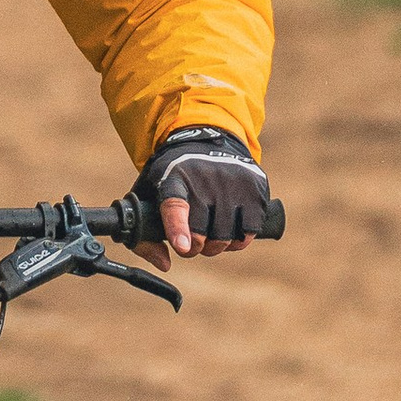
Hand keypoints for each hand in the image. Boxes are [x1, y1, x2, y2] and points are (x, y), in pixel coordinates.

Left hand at [132, 127, 272, 266]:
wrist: (207, 136)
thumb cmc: (173, 176)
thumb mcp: (149, 192)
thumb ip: (145, 233)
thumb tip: (165, 264)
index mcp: (173, 178)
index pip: (175, 204)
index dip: (179, 228)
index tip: (182, 247)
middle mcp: (204, 177)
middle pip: (202, 232)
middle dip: (195, 248)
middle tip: (191, 244)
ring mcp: (233, 181)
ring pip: (226, 236)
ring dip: (217, 247)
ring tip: (211, 237)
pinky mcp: (255, 186)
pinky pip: (250, 231)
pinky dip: (240, 240)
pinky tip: (232, 232)